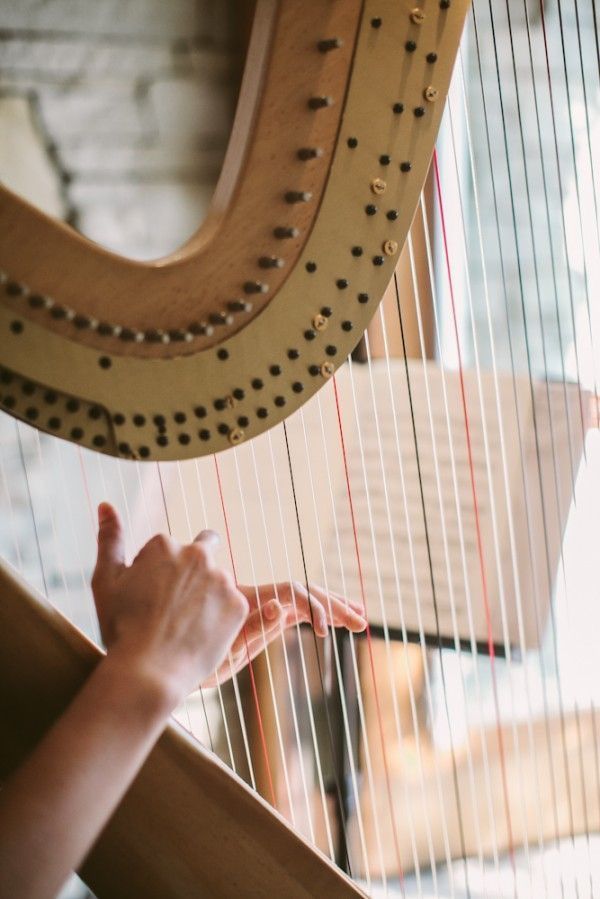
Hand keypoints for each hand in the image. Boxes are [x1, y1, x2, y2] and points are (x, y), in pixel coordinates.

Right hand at [92, 503, 248, 709]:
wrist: (148, 673)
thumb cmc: (122, 627)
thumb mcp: (106, 581)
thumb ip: (109, 539)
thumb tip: (105, 505)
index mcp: (164, 544)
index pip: (167, 550)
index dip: (156, 574)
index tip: (148, 599)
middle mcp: (197, 554)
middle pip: (204, 549)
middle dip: (195, 568)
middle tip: (178, 605)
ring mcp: (221, 579)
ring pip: (218, 581)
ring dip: (208, 596)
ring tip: (186, 628)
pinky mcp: (239, 604)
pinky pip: (233, 606)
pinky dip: (221, 618)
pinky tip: (202, 637)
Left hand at [203, 582, 366, 687]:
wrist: (168, 662)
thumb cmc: (191, 658)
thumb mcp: (223, 648)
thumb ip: (255, 625)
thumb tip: (281, 606)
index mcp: (250, 600)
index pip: (293, 592)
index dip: (314, 605)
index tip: (328, 629)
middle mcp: (260, 600)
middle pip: (305, 592)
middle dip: (334, 604)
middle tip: (361, 620)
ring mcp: (263, 609)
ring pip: (304, 600)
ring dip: (331, 607)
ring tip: (361, 617)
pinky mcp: (264, 621)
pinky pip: (296, 611)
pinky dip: (317, 614)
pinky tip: (334, 622)